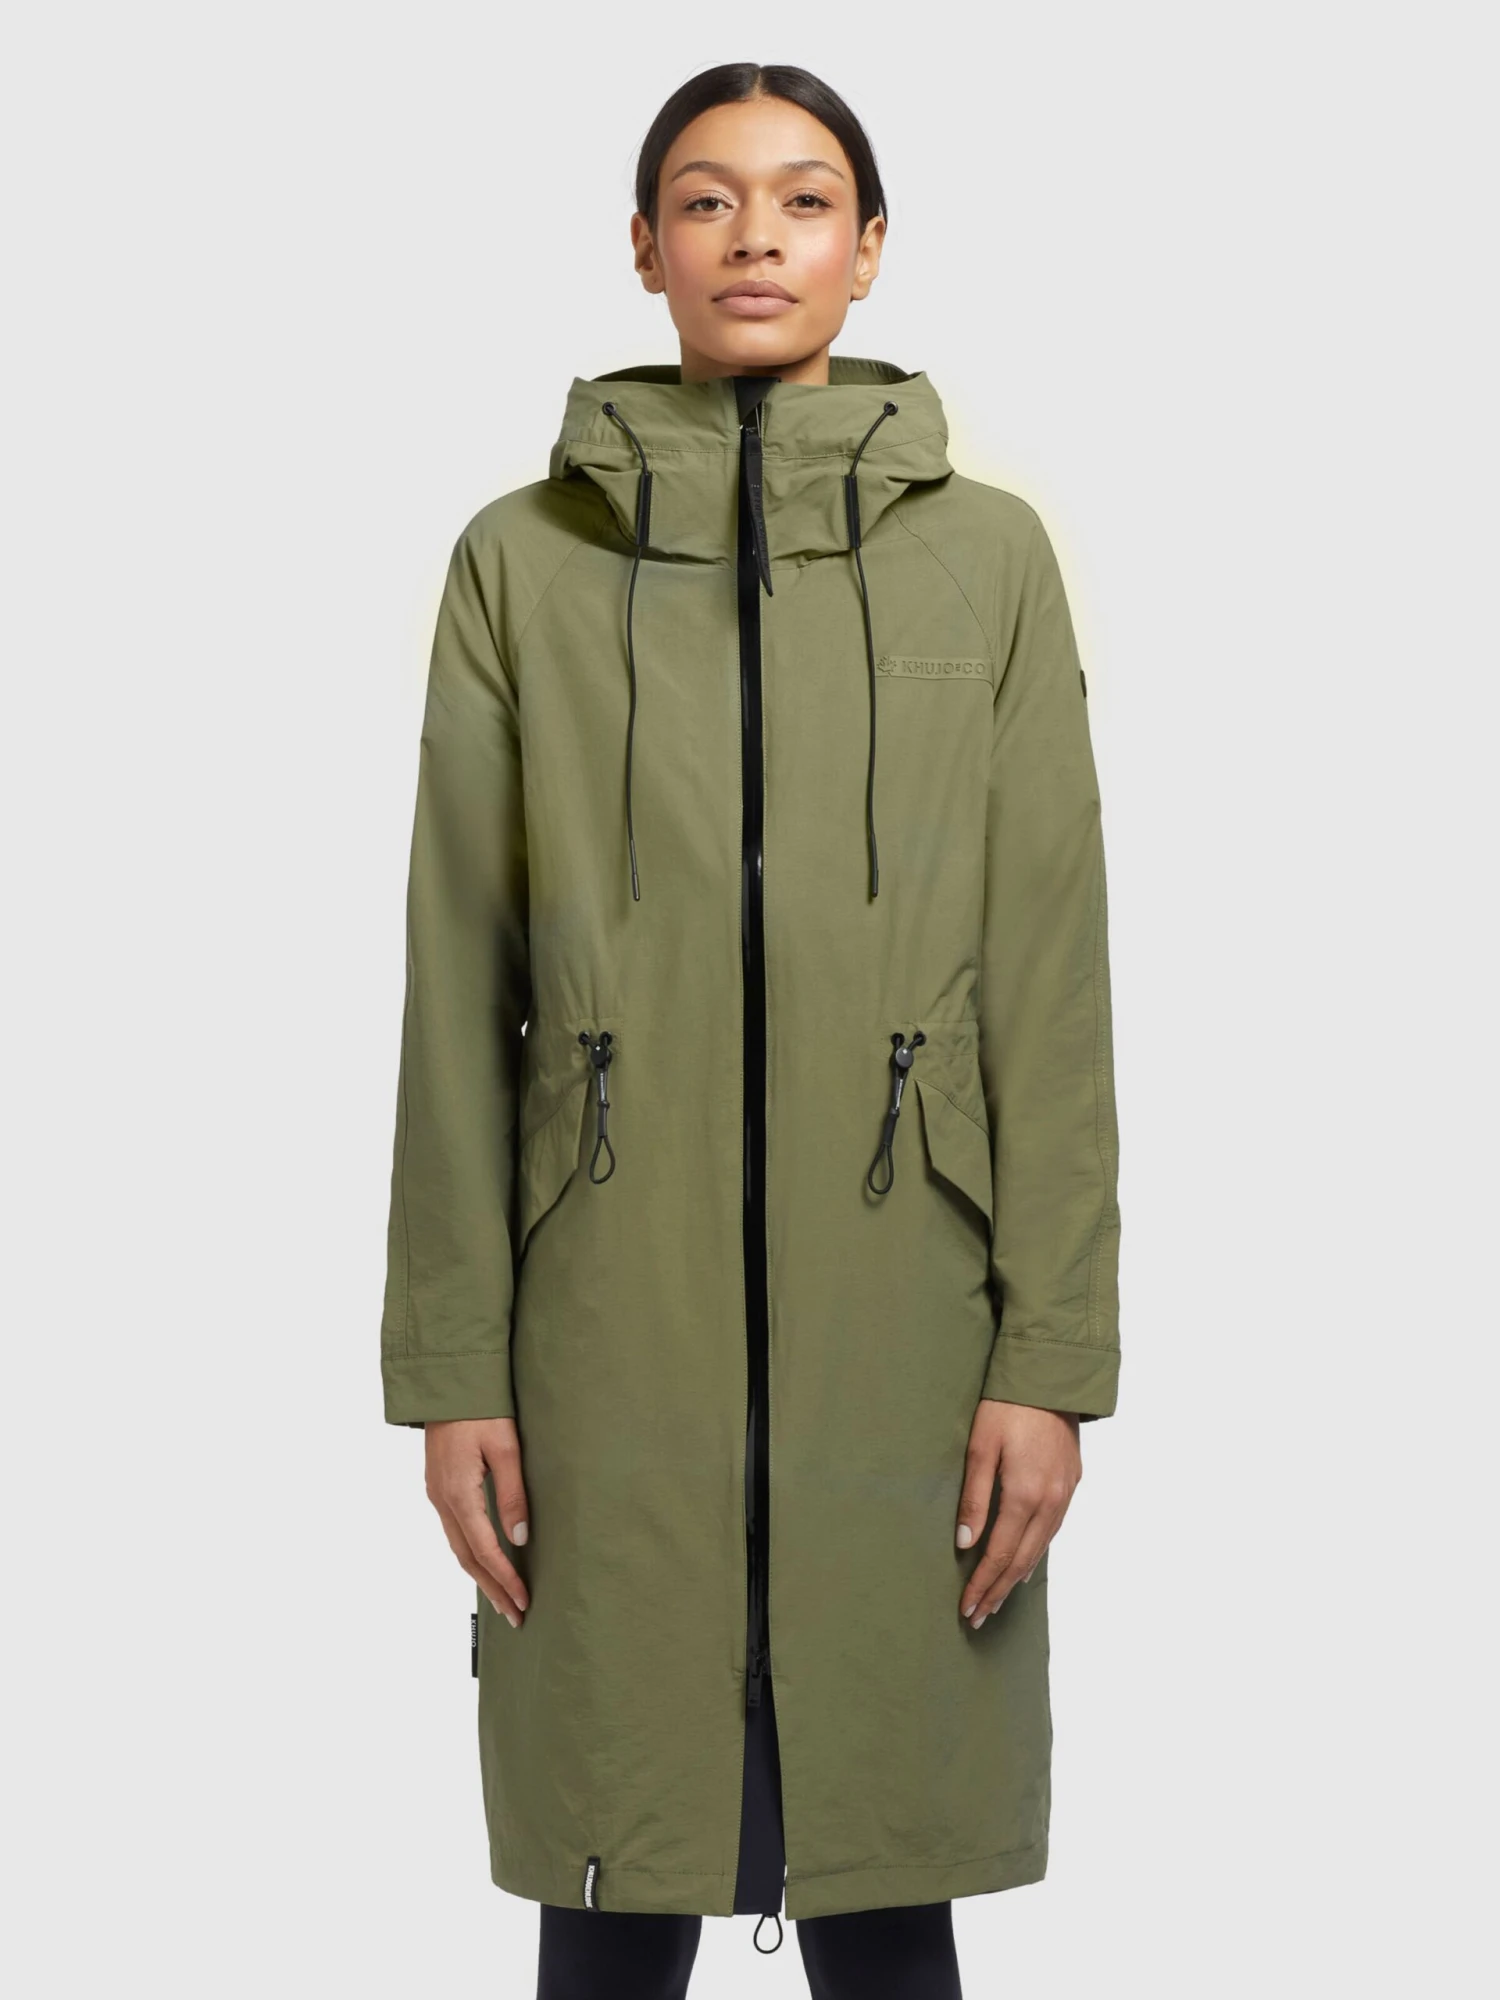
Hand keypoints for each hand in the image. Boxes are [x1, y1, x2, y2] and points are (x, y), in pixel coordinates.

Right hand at [424, 1418, 531, 1626]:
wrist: (448, 1383)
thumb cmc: (481, 1410)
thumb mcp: (505, 1449)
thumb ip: (512, 1494)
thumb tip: (520, 1539)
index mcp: (458, 1493)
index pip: (485, 1549)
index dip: (505, 1578)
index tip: (523, 1600)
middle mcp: (442, 1500)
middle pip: (467, 1557)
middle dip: (492, 1588)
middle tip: (515, 1615)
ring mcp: (437, 1495)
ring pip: (458, 1547)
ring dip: (481, 1575)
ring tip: (502, 1598)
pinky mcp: (439, 1487)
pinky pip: (454, 1531)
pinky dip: (471, 1554)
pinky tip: (484, 1562)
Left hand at [955, 1401, 1080, 1626]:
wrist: (1051, 1376)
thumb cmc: (1007, 1406)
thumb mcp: (981, 1448)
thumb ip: (974, 1498)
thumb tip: (965, 1543)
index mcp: (1025, 1495)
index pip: (1000, 1554)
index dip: (983, 1583)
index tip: (968, 1608)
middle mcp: (1050, 1501)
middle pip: (1023, 1559)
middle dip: (999, 1590)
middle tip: (979, 1617)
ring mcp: (1065, 1493)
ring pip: (1041, 1548)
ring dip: (1018, 1576)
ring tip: (998, 1598)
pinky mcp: (1072, 1482)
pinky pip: (1054, 1529)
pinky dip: (1037, 1551)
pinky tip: (1027, 1561)